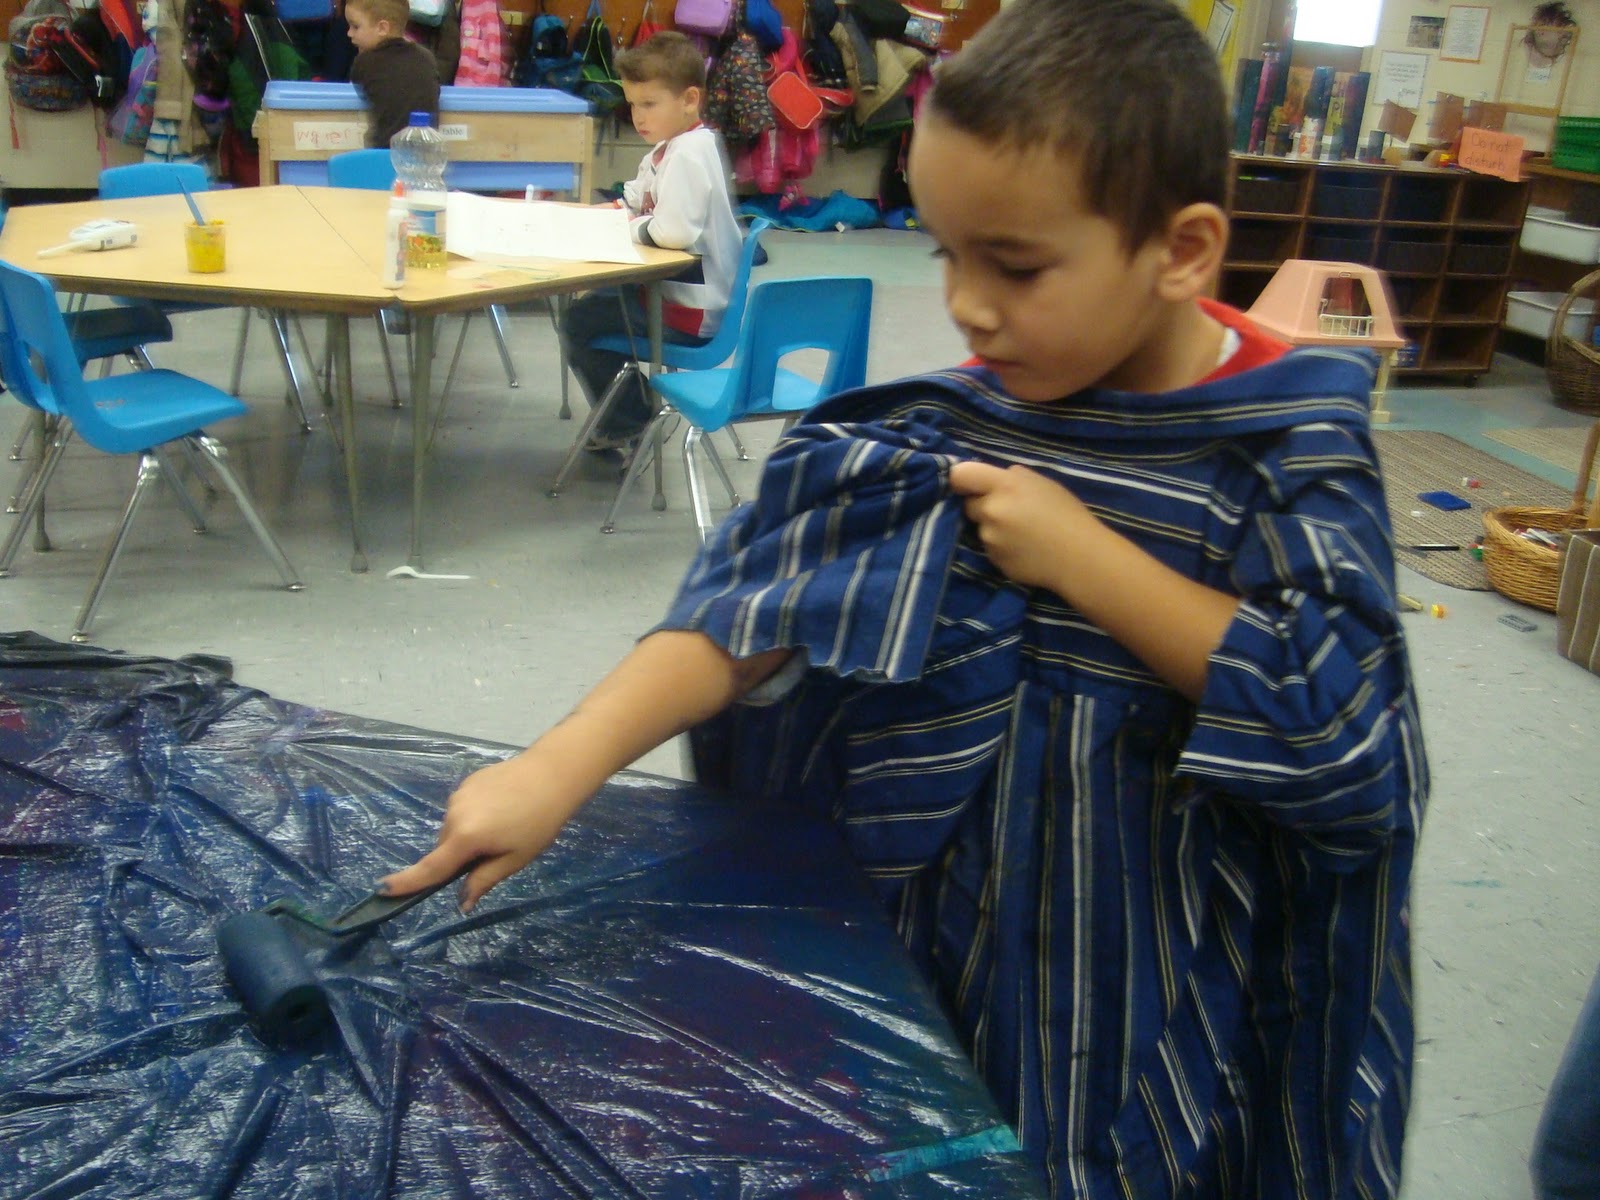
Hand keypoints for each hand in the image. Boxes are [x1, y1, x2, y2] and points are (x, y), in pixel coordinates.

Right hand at [379, 751, 586, 912]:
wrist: (553, 773)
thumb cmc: (539, 822)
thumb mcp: (515, 858)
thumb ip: (484, 880)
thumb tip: (462, 903)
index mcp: (465, 836)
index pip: (431, 867)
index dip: (407, 882)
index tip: (383, 890)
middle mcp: (454, 814)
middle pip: (444, 848)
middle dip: (459, 858)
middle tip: (495, 855)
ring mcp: (459, 795)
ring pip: (453, 829)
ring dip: (467, 837)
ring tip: (504, 828)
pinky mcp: (468, 782)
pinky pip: (462, 810)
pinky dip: (473, 818)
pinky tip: (501, 810)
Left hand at [946, 460, 1101, 593]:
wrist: (1079, 557)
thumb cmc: (1066, 514)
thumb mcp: (1042, 483)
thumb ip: (1013, 478)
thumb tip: (994, 479)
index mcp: (1004, 486)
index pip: (960, 475)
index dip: (961, 479)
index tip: (968, 485)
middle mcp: (991, 511)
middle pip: (969, 505)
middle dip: (982, 506)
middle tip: (1008, 511)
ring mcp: (990, 539)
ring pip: (981, 529)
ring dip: (993, 529)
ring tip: (1022, 534)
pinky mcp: (993, 561)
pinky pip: (990, 549)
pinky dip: (1002, 547)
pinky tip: (1024, 549)